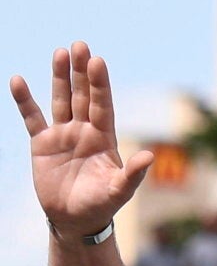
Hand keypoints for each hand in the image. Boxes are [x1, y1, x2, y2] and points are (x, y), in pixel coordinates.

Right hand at [9, 42, 153, 240]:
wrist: (76, 220)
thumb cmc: (102, 205)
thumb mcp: (120, 190)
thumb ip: (132, 174)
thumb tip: (149, 157)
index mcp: (104, 137)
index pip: (102, 104)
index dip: (100, 84)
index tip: (98, 61)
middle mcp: (85, 130)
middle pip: (83, 95)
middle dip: (82, 71)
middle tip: (80, 45)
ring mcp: (63, 135)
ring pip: (61, 100)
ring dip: (60, 77)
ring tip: (60, 52)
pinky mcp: (42, 144)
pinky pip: (32, 118)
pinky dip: (25, 100)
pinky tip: (18, 80)